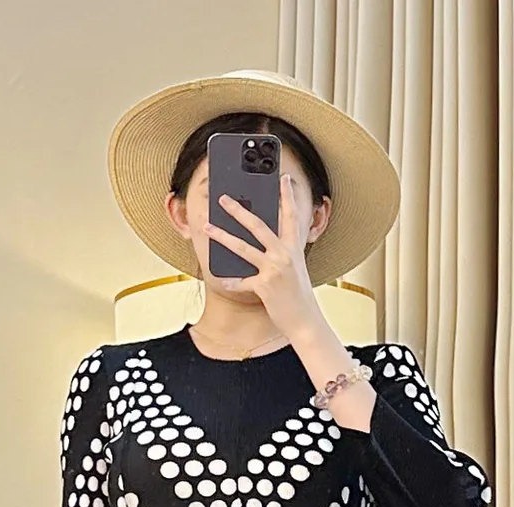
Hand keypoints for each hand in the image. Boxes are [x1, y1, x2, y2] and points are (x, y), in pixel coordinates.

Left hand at [211, 171, 323, 340]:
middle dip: (238, 210)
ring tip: (207, 226)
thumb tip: (261, 245)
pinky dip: (230, 282)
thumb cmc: (298, 296)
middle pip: (258, 225)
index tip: (283, 178)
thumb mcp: (294, 269)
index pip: (290, 216)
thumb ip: (281, 254)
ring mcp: (274, 269)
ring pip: (243, 247)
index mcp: (293, 248)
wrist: (305, 321)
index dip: (287, 196)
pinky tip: (221, 280)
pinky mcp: (264, 286)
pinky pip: (241, 282)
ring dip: (222, 236)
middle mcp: (284, 254)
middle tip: (223, 198)